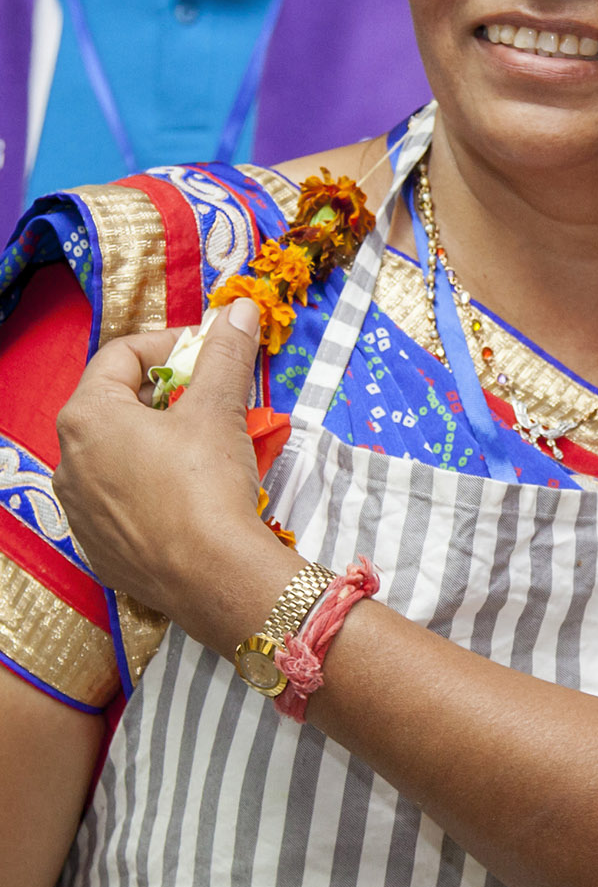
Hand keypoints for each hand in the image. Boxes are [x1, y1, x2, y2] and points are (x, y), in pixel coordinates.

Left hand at [53, 298, 295, 653]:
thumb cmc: (206, 483)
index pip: (122, 355)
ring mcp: (77, 509)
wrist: (212, 577)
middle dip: (166, 393)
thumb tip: (240, 308)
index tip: (208, 351)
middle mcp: (67, 460)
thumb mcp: (219, 408)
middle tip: (212, 398)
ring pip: (116, 454)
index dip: (170, 344)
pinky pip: (119, 501)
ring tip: (203, 447)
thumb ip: (225, 352)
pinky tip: (187, 495)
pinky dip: (148, 486)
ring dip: (156, 440)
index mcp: (86, 416)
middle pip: (116, 404)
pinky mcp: (96, 548)